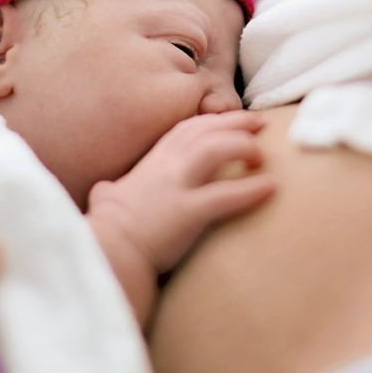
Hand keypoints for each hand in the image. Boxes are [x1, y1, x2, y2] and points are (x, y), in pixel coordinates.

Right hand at [87, 111, 274, 324]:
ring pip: (216, 149)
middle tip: (261, 124)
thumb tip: (101, 191)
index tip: (234, 120)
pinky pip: (226, 195)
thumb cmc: (107, 230)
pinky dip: (251, 190)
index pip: (187, 129)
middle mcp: (166, 167)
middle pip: (207, 130)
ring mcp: (176, 187)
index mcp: (152, 162)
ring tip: (262, 157)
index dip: (214, 121)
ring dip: (244, 147)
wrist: (108, 252)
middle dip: (237, 122)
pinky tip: (271, 188)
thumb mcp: (105, 201)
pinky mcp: (187, 213)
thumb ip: (108, 191)